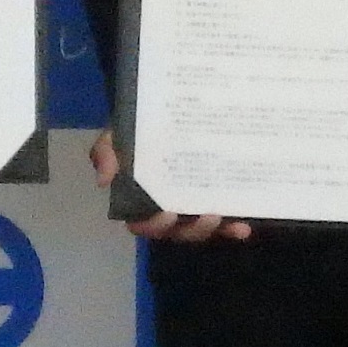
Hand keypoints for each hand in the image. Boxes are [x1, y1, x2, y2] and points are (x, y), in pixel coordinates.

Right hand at [92, 131, 249, 243]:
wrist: (162, 114)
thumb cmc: (137, 132)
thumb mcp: (115, 137)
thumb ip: (105, 153)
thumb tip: (104, 180)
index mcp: (141, 201)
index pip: (143, 224)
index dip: (155, 226)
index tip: (167, 213)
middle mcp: (167, 210)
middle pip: (178, 232)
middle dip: (193, 230)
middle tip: (208, 215)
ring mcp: (192, 208)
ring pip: (201, 230)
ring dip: (214, 230)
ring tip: (226, 217)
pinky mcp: (214, 202)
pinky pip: (223, 222)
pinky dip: (232, 228)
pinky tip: (244, 226)